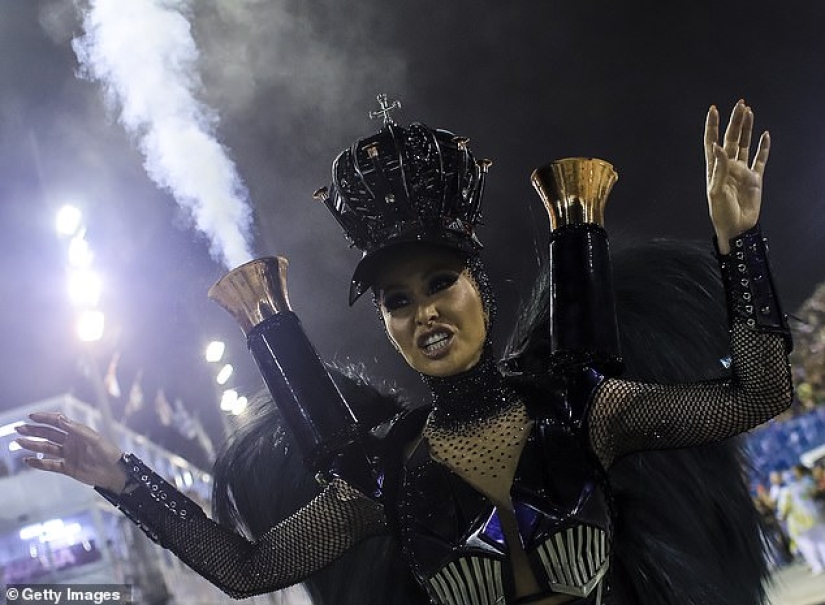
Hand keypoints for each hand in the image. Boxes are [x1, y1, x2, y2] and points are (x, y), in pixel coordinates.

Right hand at [15, 412, 126, 492]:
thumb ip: (76, 430)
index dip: (45, 418)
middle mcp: (71, 442)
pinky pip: (50, 464)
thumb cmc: (108, 452)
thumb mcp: (94, 439)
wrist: (114, 472)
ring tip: (19, 442)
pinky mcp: (68, 468)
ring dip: (33, 445)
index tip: (31, 416)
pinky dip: (39, 463)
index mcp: (78, 432)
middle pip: (49, 434)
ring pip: (46, 448)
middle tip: (19, 428)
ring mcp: (68, 455)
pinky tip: (28, 460)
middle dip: (34, 431)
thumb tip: (60, 419)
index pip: (58, 422)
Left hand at [704, 100, 769, 252]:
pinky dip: (763, 147)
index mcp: (714, 169)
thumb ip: (718, 169)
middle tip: (740, 104)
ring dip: (747, 128)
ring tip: (749, 111)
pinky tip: (764, 134)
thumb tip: (718, 147)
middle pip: (731, 139)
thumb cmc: (721, 213)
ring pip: (745, 144)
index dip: (712, 126)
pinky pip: (760, 159)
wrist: (737, 228)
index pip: (712, 142)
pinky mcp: (755, 178)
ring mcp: (742, 171)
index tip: (713, 110)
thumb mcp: (716, 192)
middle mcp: (728, 167)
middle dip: (735, 121)